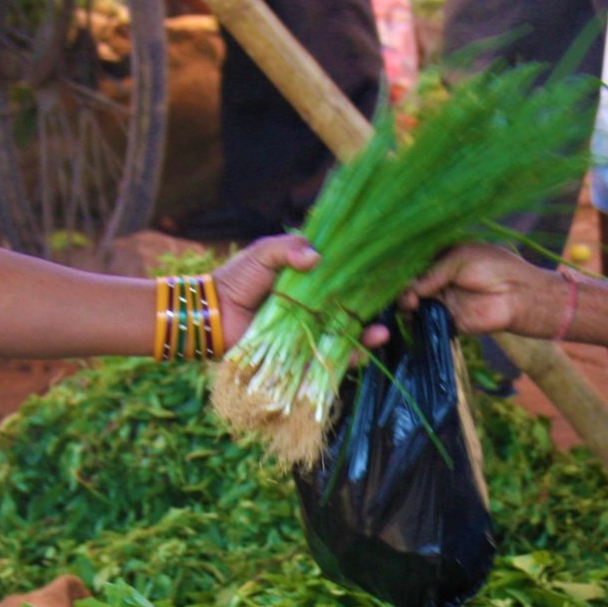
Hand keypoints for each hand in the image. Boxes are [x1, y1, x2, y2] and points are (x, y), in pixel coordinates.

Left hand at [210, 236, 386, 349]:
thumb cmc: (236, 278)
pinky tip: (362, 353)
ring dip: (366, 335)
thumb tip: (319, 255)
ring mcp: (310, 330)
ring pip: (347, 334)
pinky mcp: (300, 353)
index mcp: (312, 278)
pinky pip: (328, 358)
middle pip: (354, 307)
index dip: (369, 276)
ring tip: (380, 333)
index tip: (391, 273)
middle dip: (377, 309)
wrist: (210, 312)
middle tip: (397, 306)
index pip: (347, 276)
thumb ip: (290, 248)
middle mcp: (316, 305)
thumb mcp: (264, 252)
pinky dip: (346, 358)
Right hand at [405, 242, 557, 337]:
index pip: (415, 262)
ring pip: (414, 302)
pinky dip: (416, 318)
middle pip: (411, 283)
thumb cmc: (494, 267)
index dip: (403, 267)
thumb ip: (432, 273)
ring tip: (410, 300)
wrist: (519, 295)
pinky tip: (412, 311)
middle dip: (403, 285)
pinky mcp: (447, 320)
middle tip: (404, 288)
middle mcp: (440, 279)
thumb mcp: (460, 258)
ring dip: (407, 301)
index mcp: (443, 258)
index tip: (392, 270)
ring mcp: (443, 299)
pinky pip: (426, 320)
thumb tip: (408, 288)